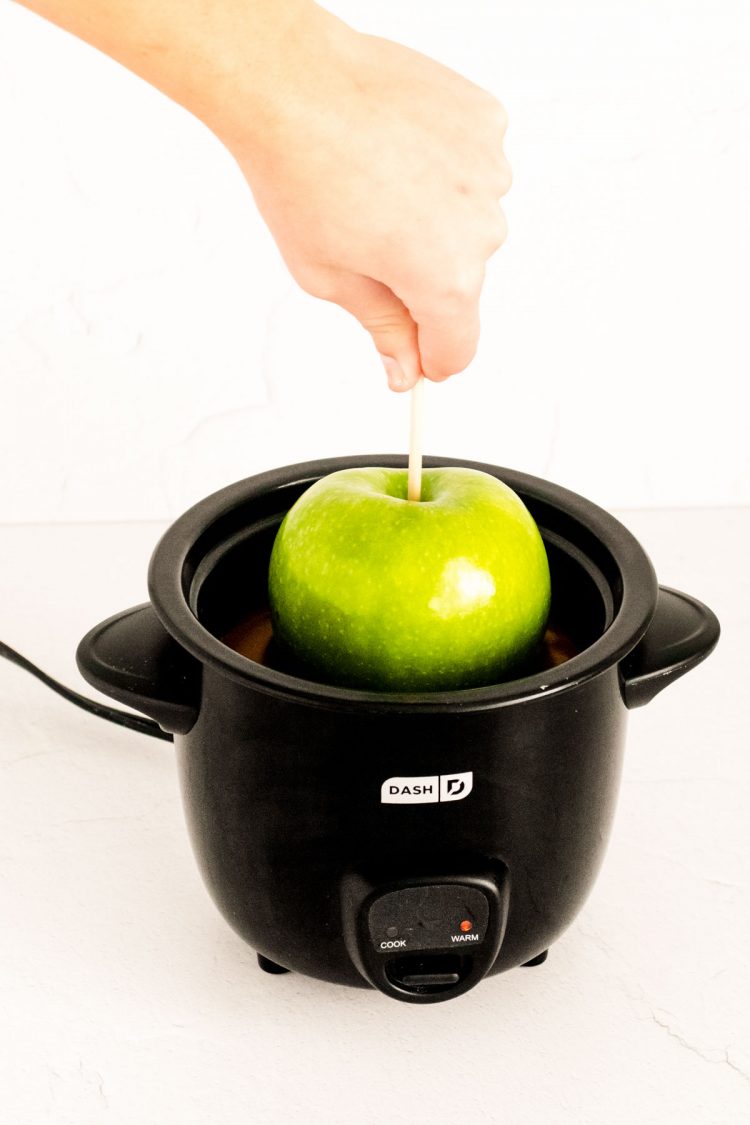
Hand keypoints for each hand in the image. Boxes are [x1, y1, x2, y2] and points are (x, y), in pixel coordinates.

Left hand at [219, 10, 510, 390]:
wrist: (292, 84)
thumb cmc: (300, 174)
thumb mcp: (330, 277)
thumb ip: (382, 328)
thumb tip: (404, 367)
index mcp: (445, 278)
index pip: (457, 348)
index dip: (430, 358)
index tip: (417, 357)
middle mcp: (481, 227)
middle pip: (461, 280)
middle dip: (420, 274)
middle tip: (366, 239)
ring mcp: (489, 170)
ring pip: (469, 219)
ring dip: (434, 215)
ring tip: (378, 185)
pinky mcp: (485, 123)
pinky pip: (472, 165)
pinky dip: (443, 166)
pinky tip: (399, 151)